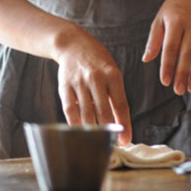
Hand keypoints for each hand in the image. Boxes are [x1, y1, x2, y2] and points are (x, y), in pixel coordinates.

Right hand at [54, 25, 131, 144]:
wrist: (73, 44)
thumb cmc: (97, 61)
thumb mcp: (112, 72)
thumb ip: (114, 95)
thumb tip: (120, 122)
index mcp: (113, 75)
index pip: (121, 104)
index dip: (124, 124)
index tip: (126, 139)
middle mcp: (96, 78)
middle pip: (103, 111)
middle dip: (108, 131)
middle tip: (111, 145)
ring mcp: (79, 82)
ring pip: (86, 113)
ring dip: (92, 131)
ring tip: (96, 143)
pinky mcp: (65, 86)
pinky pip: (70, 110)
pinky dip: (75, 123)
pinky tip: (79, 132)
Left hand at [143, 0, 190, 94]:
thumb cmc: (173, 8)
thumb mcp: (160, 18)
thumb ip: (154, 39)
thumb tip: (146, 59)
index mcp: (176, 23)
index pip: (171, 47)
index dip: (168, 65)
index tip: (165, 81)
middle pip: (187, 53)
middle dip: (183, 73)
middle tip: (178, 90)